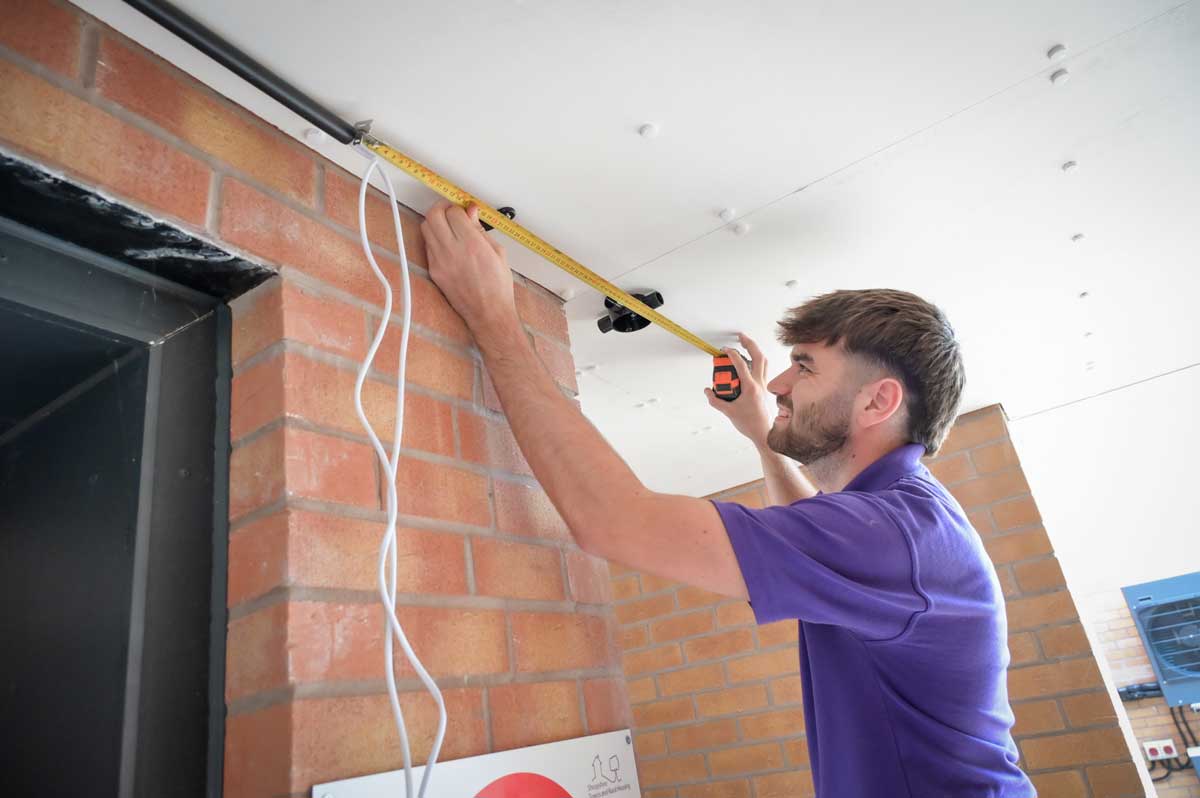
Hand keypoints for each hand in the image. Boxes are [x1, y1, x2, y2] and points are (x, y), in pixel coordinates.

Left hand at [421, 202, 518, 336]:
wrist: (488, 312)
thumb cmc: (497, 286)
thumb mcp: (498, 252)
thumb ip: (480, 229)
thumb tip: (471, 212)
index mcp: (472, 244)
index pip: (454, 212)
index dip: (459, 207)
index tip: (464, 210)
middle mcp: (452, 251)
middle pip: (433, 215)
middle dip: (441, 208)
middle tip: (450, 211)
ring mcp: (439, 262)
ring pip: (426, 228)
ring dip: (435, 222)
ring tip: (448, 226)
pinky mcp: (434, 271)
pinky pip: (427, 246)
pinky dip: (435, 239)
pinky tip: (446, 243)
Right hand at [704, 333, 773, 448]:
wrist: (763, 432)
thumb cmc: (748, 423)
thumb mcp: (728, 412)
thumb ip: (715, 400)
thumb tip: (707, 390)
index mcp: (751, 387)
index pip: (742, 365)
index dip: (732, 355)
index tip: (724, 350)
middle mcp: (759, 383)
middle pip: (759, 357)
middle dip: (750, 343)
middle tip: (740, 336)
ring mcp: (763, 384)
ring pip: (764, 361)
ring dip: (755, 349)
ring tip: (745, 343)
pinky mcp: (763, 387)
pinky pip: (763, 368)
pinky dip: (757, 359)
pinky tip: (749, 359)